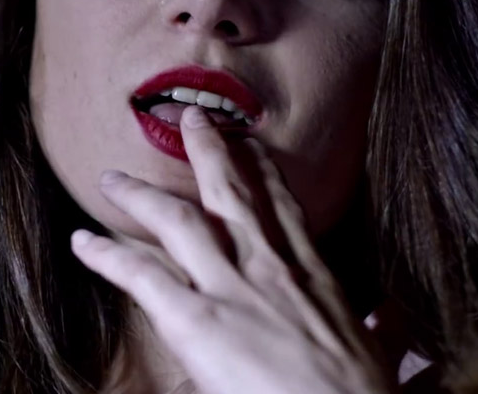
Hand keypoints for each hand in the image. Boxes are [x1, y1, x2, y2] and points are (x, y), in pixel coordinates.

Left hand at [71, 106, 394, 393]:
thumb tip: (394, 318)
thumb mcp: (382, 357)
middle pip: (234, 196)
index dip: (266, 176)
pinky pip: (141, 277)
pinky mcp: (197, 323)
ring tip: (111, 178)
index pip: (286, 214)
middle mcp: (272, 273)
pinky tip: (83, 242)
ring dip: (141, 194)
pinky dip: (107, 256)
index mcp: (317, 281)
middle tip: (191, 120)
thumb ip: (383, 331)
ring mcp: (232, 293)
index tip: (253, 146)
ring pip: (179, 222)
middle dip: (209, 152)